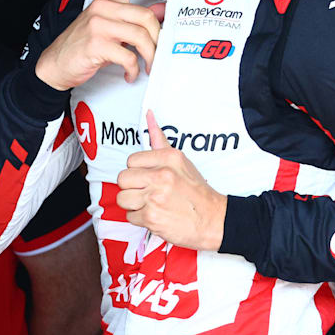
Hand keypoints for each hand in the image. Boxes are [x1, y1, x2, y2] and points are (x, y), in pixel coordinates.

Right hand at [35, 0, 170, 90]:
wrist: (55, 64)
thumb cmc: (82, 45)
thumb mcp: (108, 26)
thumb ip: (132, 18)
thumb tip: (160, 11)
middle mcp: (102, 8)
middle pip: (145, 16)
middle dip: (158, 38)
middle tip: (158, 51)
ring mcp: (98, 25)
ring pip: (140, 36)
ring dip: (150, 56)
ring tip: (148, 65)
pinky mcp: (97, 45)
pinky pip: (128, 56)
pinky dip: (134, 69)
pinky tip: (130, 73)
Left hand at [116, 111, 226, 250]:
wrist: (212, 220)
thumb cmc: (195, 191)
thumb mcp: (181, 161)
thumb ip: (160, 141)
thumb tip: (148, 114)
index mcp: (168, 158)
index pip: (131, 160)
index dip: (138, 171)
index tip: (150, 178)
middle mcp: (162, 175)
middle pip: (122, 179)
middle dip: (132, 188)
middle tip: (148, 192)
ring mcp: (155, 197)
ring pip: (122, 198)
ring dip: (134, 204)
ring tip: (151, 204)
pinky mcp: (151, 217)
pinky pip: (130, 216)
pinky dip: (140, 219)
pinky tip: (155, 215)